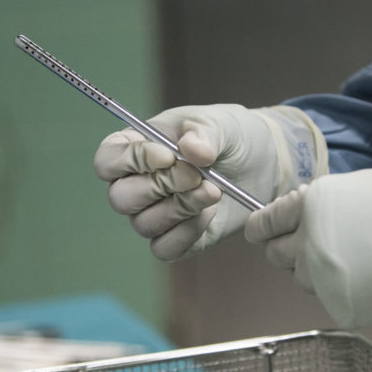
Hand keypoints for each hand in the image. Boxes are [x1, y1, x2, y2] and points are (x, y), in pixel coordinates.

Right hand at [93, 104, 326, 259]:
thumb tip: (191, 151)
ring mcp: (154, 214)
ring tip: (213, 190)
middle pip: (120, 199)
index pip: (107, 162)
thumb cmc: (232, 135)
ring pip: (144, 225)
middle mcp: (136, 185)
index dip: (130, 161)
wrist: (264, 162)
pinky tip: (210, 213)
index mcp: (135, 148)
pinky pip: (164, 248)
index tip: (168, 155)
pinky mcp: (177, 239)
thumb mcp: (220, 123)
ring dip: (180, 208)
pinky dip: (187, 233)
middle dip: (161, 187)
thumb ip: (203, 133)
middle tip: (197, 175)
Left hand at [245, 169, 371, 327]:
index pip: (262, 223)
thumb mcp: (355, 187)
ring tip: (350, 258)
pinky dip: (340, 289)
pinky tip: (368, 276)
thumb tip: (301, 216)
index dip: (262, 227)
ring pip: (300, 279)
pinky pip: (328, 298)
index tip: (264, 230)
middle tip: (311, 245)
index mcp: (309, 206)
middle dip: (286, 249)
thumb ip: (320, 205)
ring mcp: (323, 278)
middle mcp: (308, 242)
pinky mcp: (341, 306)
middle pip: (274, 255)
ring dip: (313, 270)